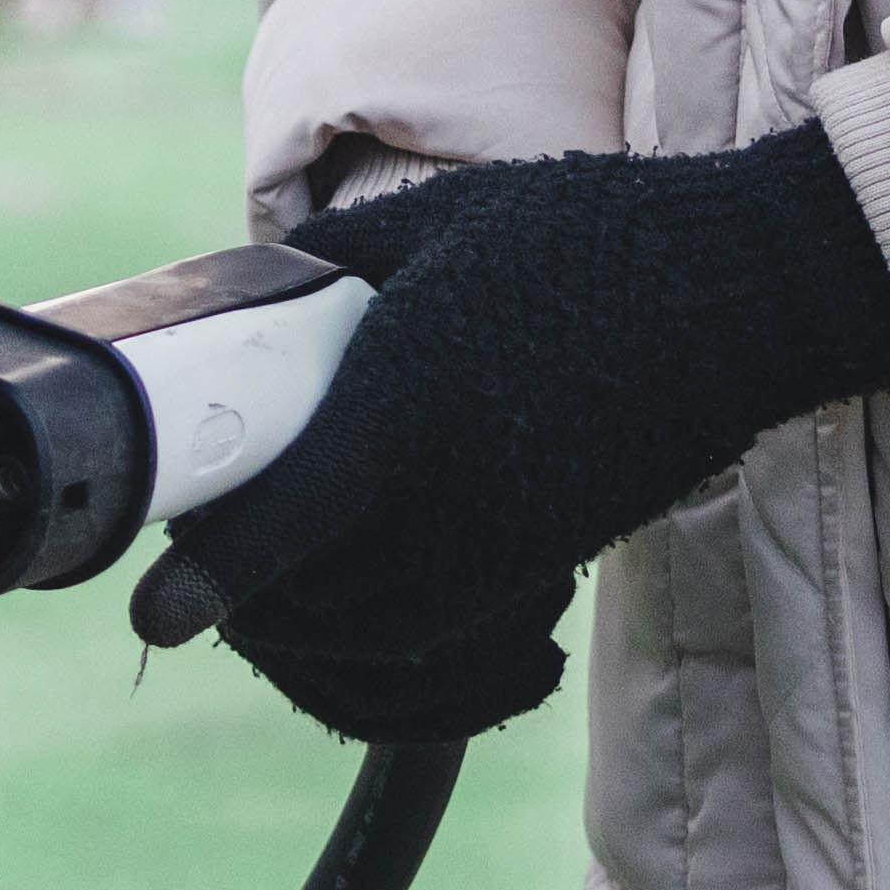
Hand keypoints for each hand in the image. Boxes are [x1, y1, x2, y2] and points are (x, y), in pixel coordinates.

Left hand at [132, 123, 889, 739]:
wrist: (740, 294)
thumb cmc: (583, 234)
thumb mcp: (435, 220)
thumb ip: (321, 270)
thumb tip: (229, 296)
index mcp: (410, 396)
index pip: (290, 517)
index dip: (214, 575)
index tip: (150, 609)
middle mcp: (455, 493)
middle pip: (310, 607)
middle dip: (242, 598)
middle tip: (209, 551)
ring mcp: (507, 545)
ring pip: (370, 650)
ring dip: (309, 636)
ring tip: (273, 590)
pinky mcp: (545, 566)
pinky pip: (445, 661)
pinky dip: (395, 669)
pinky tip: (376, 631)